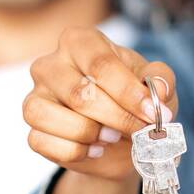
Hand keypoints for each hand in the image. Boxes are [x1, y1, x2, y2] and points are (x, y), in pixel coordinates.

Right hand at [24, 26, 177, 185]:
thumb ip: (161, 79)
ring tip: (112, 136)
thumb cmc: (134, 101)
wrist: (120, 139)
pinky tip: (94, 149)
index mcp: (80, 41)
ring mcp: (35, 96)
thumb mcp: (154, 85)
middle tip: (140, 130)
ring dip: (91, 134)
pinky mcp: (32, 128)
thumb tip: (158, 88)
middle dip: (117, 118)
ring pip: (53, 118)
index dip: (130, 93)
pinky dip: (75, 151)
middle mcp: (50, 64)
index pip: (101, 65)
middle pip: (80, 94)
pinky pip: (43, 142)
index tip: (154, 114)